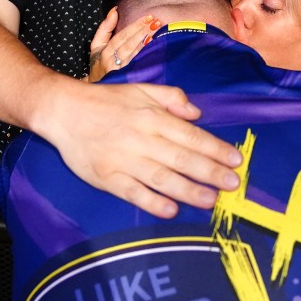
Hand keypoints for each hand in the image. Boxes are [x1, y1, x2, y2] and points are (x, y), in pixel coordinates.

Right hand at [46, 81, 243, 217]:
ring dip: (188, 190)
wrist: (64, 110)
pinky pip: (133, 192)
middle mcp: (141, 138)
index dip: (215, 148)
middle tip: (233, 184)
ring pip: (161, 177)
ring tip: (211, 200)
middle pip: (181, 158)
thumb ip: (172, 97)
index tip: (236, 160)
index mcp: (152, 117)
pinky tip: (171, 210)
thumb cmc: (107, 101)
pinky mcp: (107, 177)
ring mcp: (124, 159)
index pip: (191, 135)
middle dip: (210, 171)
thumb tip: (197, 113)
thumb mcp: (142, 89)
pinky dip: (152, 202)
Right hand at [88, 8, 160, 81]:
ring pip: (133, 55)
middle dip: (142, 32)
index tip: (147, 17)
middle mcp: (110, 62)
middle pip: (128, 44)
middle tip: (156, 22)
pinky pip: (137, 66)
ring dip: (145, 43)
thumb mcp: (96, 46)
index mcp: (103, 51)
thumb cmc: (99, 64)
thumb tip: (114, 10)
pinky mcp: (126, 79)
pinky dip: (145, 57)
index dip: (134, 27)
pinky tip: (154, 49)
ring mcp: (118, 72)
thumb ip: (105, 27)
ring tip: (157, 32)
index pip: (120, 37)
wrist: (98, 89)